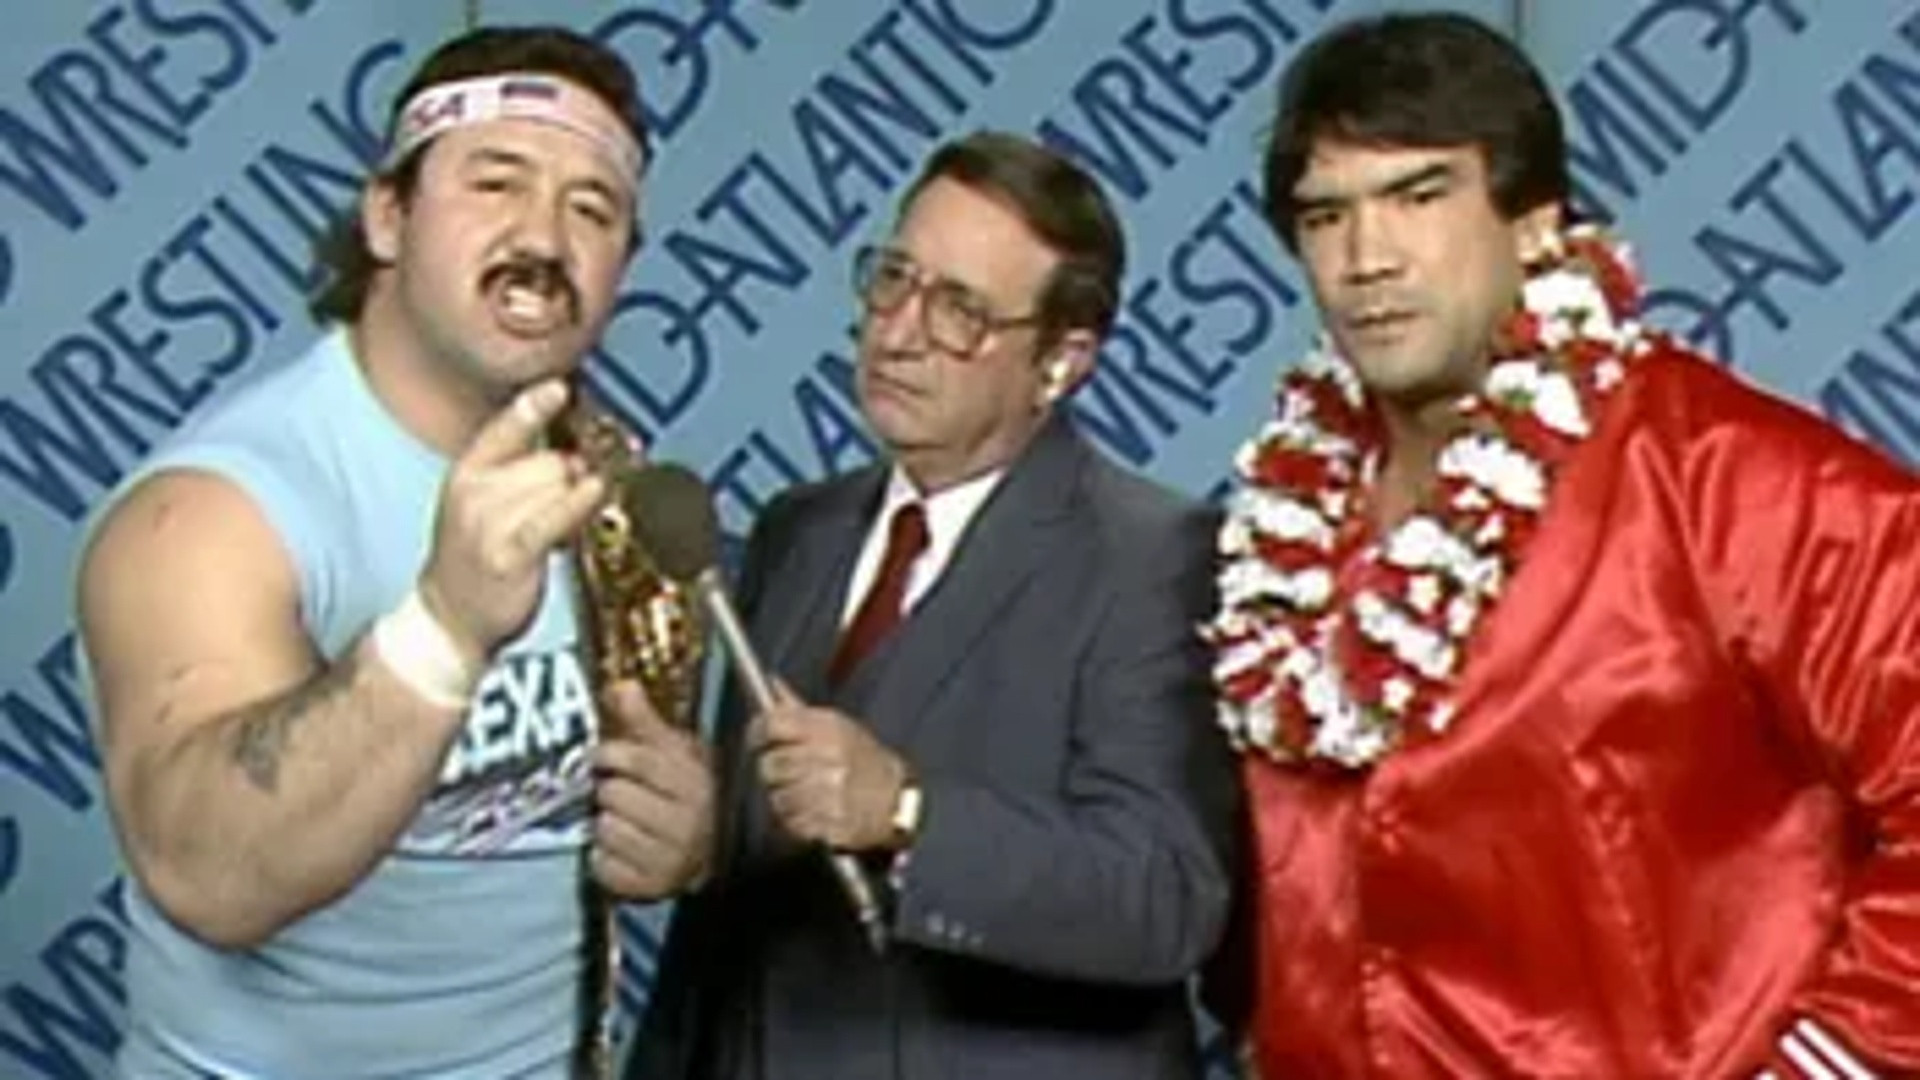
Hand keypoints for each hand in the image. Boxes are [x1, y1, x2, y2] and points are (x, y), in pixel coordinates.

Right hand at [418, 379, 606, 664]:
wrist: (449, 617)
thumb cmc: (474, 559)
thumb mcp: (480, 505)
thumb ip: (518, 474)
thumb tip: (576, 457)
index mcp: (466, 472)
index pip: (503, 427)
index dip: (534, 404)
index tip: (560, 388)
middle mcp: (474, 491)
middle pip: (549, 459)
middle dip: (570, 476)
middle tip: (565, 504)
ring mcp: (489, 523)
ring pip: (557, 484)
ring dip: (575, 500)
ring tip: (561, 527)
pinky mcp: (510, 554)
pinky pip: (555, 516)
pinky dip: (579, 503)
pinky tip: (595, 493)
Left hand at [590, 681, 714, 898]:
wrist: (708, 854)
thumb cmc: (687, 795)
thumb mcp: (675, 754)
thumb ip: (645, 722)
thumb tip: (620, 684)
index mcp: (696, 784)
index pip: (641, 761)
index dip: (612, 754)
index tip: (600, 756)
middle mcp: (687, 824)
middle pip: (616, 795)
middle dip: (609, 791)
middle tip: (617, 794)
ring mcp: (669, 859)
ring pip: (606, 829)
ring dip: (606, 824)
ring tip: (622, 821)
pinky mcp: (649, 887)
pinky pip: (604, 864)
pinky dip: (604, 857)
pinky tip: (620, 849)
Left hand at [752, 687, 905, 851]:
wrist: (894, 798)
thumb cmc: (859, 758)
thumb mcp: (837, 725)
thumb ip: (798, 708)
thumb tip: (770, 681)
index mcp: (828, 729)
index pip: (772, 724)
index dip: (757, 732)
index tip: (757, 738)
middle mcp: (828, 759)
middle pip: (770, 764)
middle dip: (772, 768)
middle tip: (785, 770)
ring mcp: (829, 792)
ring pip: (777, 795)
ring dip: (783, 796)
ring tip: (803, 791)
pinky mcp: (829, 821)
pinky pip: (790, 820)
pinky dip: (795, 818)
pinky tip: (812, 809)